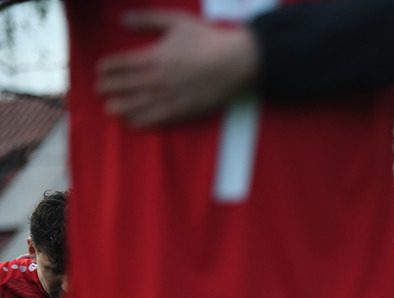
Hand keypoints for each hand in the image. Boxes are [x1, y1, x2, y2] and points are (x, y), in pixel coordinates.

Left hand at [97, 10, 259, 125]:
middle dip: (111, 87)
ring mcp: (170, 96)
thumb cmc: (206, 39)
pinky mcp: (183, 109)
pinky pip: (158, 118)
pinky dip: (143, 120)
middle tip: (99, 90)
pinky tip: (133, 122)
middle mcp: (157, 79)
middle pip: (127, 85)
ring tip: (110, 108)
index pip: (123, 63)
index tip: (99, 70)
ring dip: (123, 106)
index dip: (109, 67)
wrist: (234, 62)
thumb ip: (148, 20)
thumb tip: (124, 19)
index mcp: (154, 57)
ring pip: (139, 104)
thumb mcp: (176, 21)